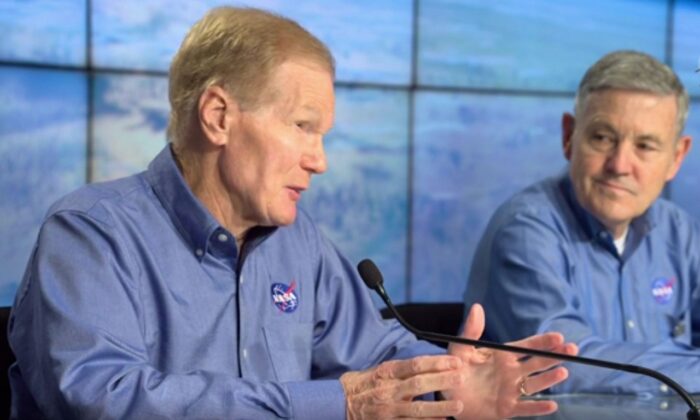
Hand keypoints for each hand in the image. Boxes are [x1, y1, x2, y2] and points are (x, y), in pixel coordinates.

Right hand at [340, 355, 465, 418]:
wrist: (339, 404)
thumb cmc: (362, 385)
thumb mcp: (379, 371)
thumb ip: (401, 370)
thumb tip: (428, 364)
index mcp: (387, 372)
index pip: (415, 365)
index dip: (436, 363)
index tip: (455, 361)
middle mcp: (388, 390)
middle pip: (419, 384)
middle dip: (442, 381)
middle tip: (461, 378)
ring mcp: (388, 410)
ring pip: (417, 409)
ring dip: (439, 407)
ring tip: (459, 406)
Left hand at [444, 304, 577, 419]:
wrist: (448, 395)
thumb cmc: (454, 368)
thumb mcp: (460, 347)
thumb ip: (471, 330)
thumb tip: (477, 307)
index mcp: (502, 356)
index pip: (526, 347)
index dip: (542, 342)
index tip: (558, 336)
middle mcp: (511, 372)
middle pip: (537, 363)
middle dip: (554, 356)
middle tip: (572, 349)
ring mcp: (510, 391)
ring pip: (534, 385)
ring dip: (549, 379)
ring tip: (563, 372)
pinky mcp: (506, 409)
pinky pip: (524, 408)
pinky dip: (538, 408)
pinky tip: (552, 405)